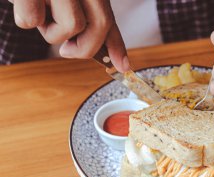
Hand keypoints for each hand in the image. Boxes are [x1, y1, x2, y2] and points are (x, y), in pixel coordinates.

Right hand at [11, 0, 128, 71]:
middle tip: (67, 50)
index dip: (117, 46)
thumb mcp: (72, 0)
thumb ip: (89, 21)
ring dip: (50, 30)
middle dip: (84, 48)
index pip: (110, 19)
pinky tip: (22, 3)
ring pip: (70, 26)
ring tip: (40, 10)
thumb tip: (107, 55)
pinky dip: (26, 18)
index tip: (123, 65)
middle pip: (100, 26)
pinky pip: (32, 19)